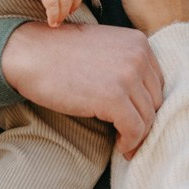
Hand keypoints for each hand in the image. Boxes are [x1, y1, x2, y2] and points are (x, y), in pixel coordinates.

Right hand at [1, 22, 163, 156]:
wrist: (31, 53)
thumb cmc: (62, 54)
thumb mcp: (105, 49)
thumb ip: (127, 64)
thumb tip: (143, 100)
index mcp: (139, 42)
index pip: (157, 82)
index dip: (147, 104)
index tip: (135, 119)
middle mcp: (138, 55)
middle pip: (156, 101)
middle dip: (145, 121)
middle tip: (131, 137)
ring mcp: (128, 75)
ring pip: (148, 118)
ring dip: (138, 136)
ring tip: (125, 144)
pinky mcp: (113, 97)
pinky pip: (135, 129)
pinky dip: (129, 143)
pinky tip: (119, 146)